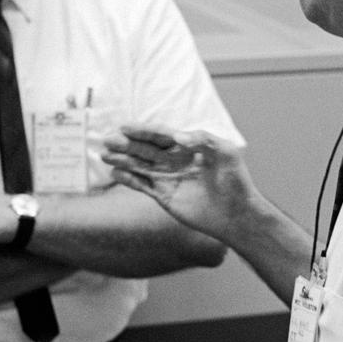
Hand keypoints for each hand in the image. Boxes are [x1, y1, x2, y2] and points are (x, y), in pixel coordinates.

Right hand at [102, 127, 256, 240]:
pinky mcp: (164, 196)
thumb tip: (177, 135)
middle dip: (126, 144)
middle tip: (108, 140)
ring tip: (105, 155)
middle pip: (145, 149)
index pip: (160, 135)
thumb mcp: (226, 153)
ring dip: (122, 160)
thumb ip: (203, 139)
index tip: (125, 127)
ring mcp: (167, 178)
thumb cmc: (236, 181)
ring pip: (139, 166)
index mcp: (187, 147)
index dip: (143, 131)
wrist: (238, 215)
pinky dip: (128, 179)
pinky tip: (114, 173)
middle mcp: (174, 161)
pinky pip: (141, 185)